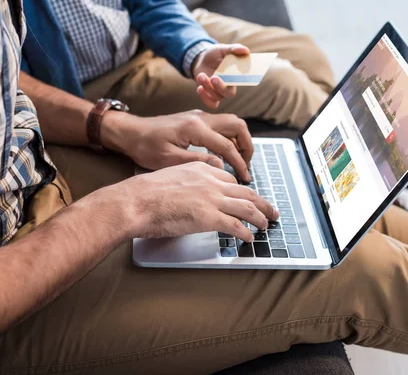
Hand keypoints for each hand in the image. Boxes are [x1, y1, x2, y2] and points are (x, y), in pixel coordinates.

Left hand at [100, 110, 253, 181]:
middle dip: (247, 146)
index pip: (227, 145)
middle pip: (237, 126)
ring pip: (232, 123)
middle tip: (246, 166)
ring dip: (240, 141)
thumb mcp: (169, 160)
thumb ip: (198, 162)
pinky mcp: (196, 119)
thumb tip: (221, 167)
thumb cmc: (145, 147)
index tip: (245, 177)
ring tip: (239, 161)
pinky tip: (225, 155)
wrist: (131, 132)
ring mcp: (199, 116)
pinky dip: (230, 138)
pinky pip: (221, 126)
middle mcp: (201, 118)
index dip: (239, 163)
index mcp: (195, 128)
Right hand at [118, 162, 278, 241]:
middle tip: (271, 210)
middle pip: (246, 192)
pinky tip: (249, 239)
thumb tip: (190, 193)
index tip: (247, 198)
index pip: (230, 179)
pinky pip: (236, 226)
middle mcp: (211, 182)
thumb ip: (187, 181)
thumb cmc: (145, 192)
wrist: (136, 201)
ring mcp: (212, 199)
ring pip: (247, 208)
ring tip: (265, 226)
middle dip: (262, 203)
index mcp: (201, 169)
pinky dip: (246, 233)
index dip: (242, 191)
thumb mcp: (170, 175)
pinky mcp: (209, 217)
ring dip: (260, 218)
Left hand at [193, 43, 249, 108]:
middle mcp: (229, 86)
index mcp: (236, 76)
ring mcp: (219, 92)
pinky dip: (205, 98)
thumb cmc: (215, 54)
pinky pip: (210, 104)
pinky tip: (199, 88)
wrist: (201, 60)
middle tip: (214, 77)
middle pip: (229, 94)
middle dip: (221, 87)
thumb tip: (246, 50)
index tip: (234, 75)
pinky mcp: (209, 95)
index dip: (242, 81)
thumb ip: (234, 48)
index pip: (243, 82)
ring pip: (216, 96)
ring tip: (201, 75)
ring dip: (208, 87)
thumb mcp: (223, 49)